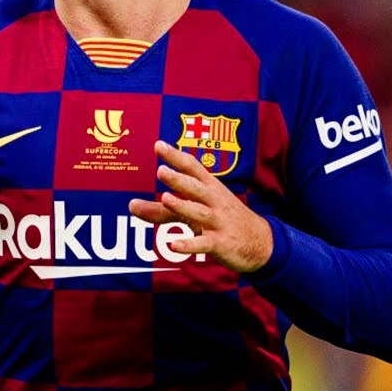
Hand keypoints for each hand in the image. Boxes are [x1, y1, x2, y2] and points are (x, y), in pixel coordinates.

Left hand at [128, 140, 273, 272]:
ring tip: (165, 198)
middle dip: (179, 179)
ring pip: (198, 213)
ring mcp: (218, 222)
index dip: (175, 157)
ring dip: (183, 206)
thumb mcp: (197, 209)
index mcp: (210, 188)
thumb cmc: (224, 219)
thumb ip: (162, 209)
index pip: (192, 168)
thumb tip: (130, 205)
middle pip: (195, 188)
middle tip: (161, 170)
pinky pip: (203, 243)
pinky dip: (189, 244)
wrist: (261, 242)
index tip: (158, 145)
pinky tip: (173, 245)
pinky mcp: (220, 243)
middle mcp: (214, 202)